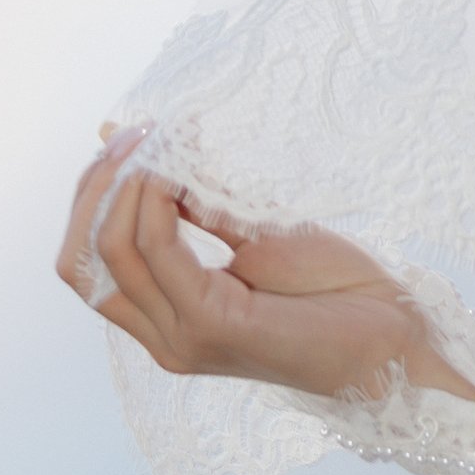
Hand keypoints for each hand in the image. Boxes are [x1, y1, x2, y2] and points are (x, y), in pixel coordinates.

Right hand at [54, 132, 471, 403]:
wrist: (394, 340)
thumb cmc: (336, 293)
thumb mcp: (258, 237)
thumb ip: (201, 209)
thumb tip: (156, 155)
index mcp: (168, 320)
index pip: (86, 264)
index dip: (90, 198)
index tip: (124, 139)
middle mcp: (163, 337)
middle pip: (80, 260)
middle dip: (95, 188)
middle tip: (132, 134)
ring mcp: (182, 337)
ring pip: (111, 254)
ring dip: (124, 186)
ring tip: (153, 141)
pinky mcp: (212, 326)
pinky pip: (160, 255)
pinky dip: (157, 205)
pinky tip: (174, 173)